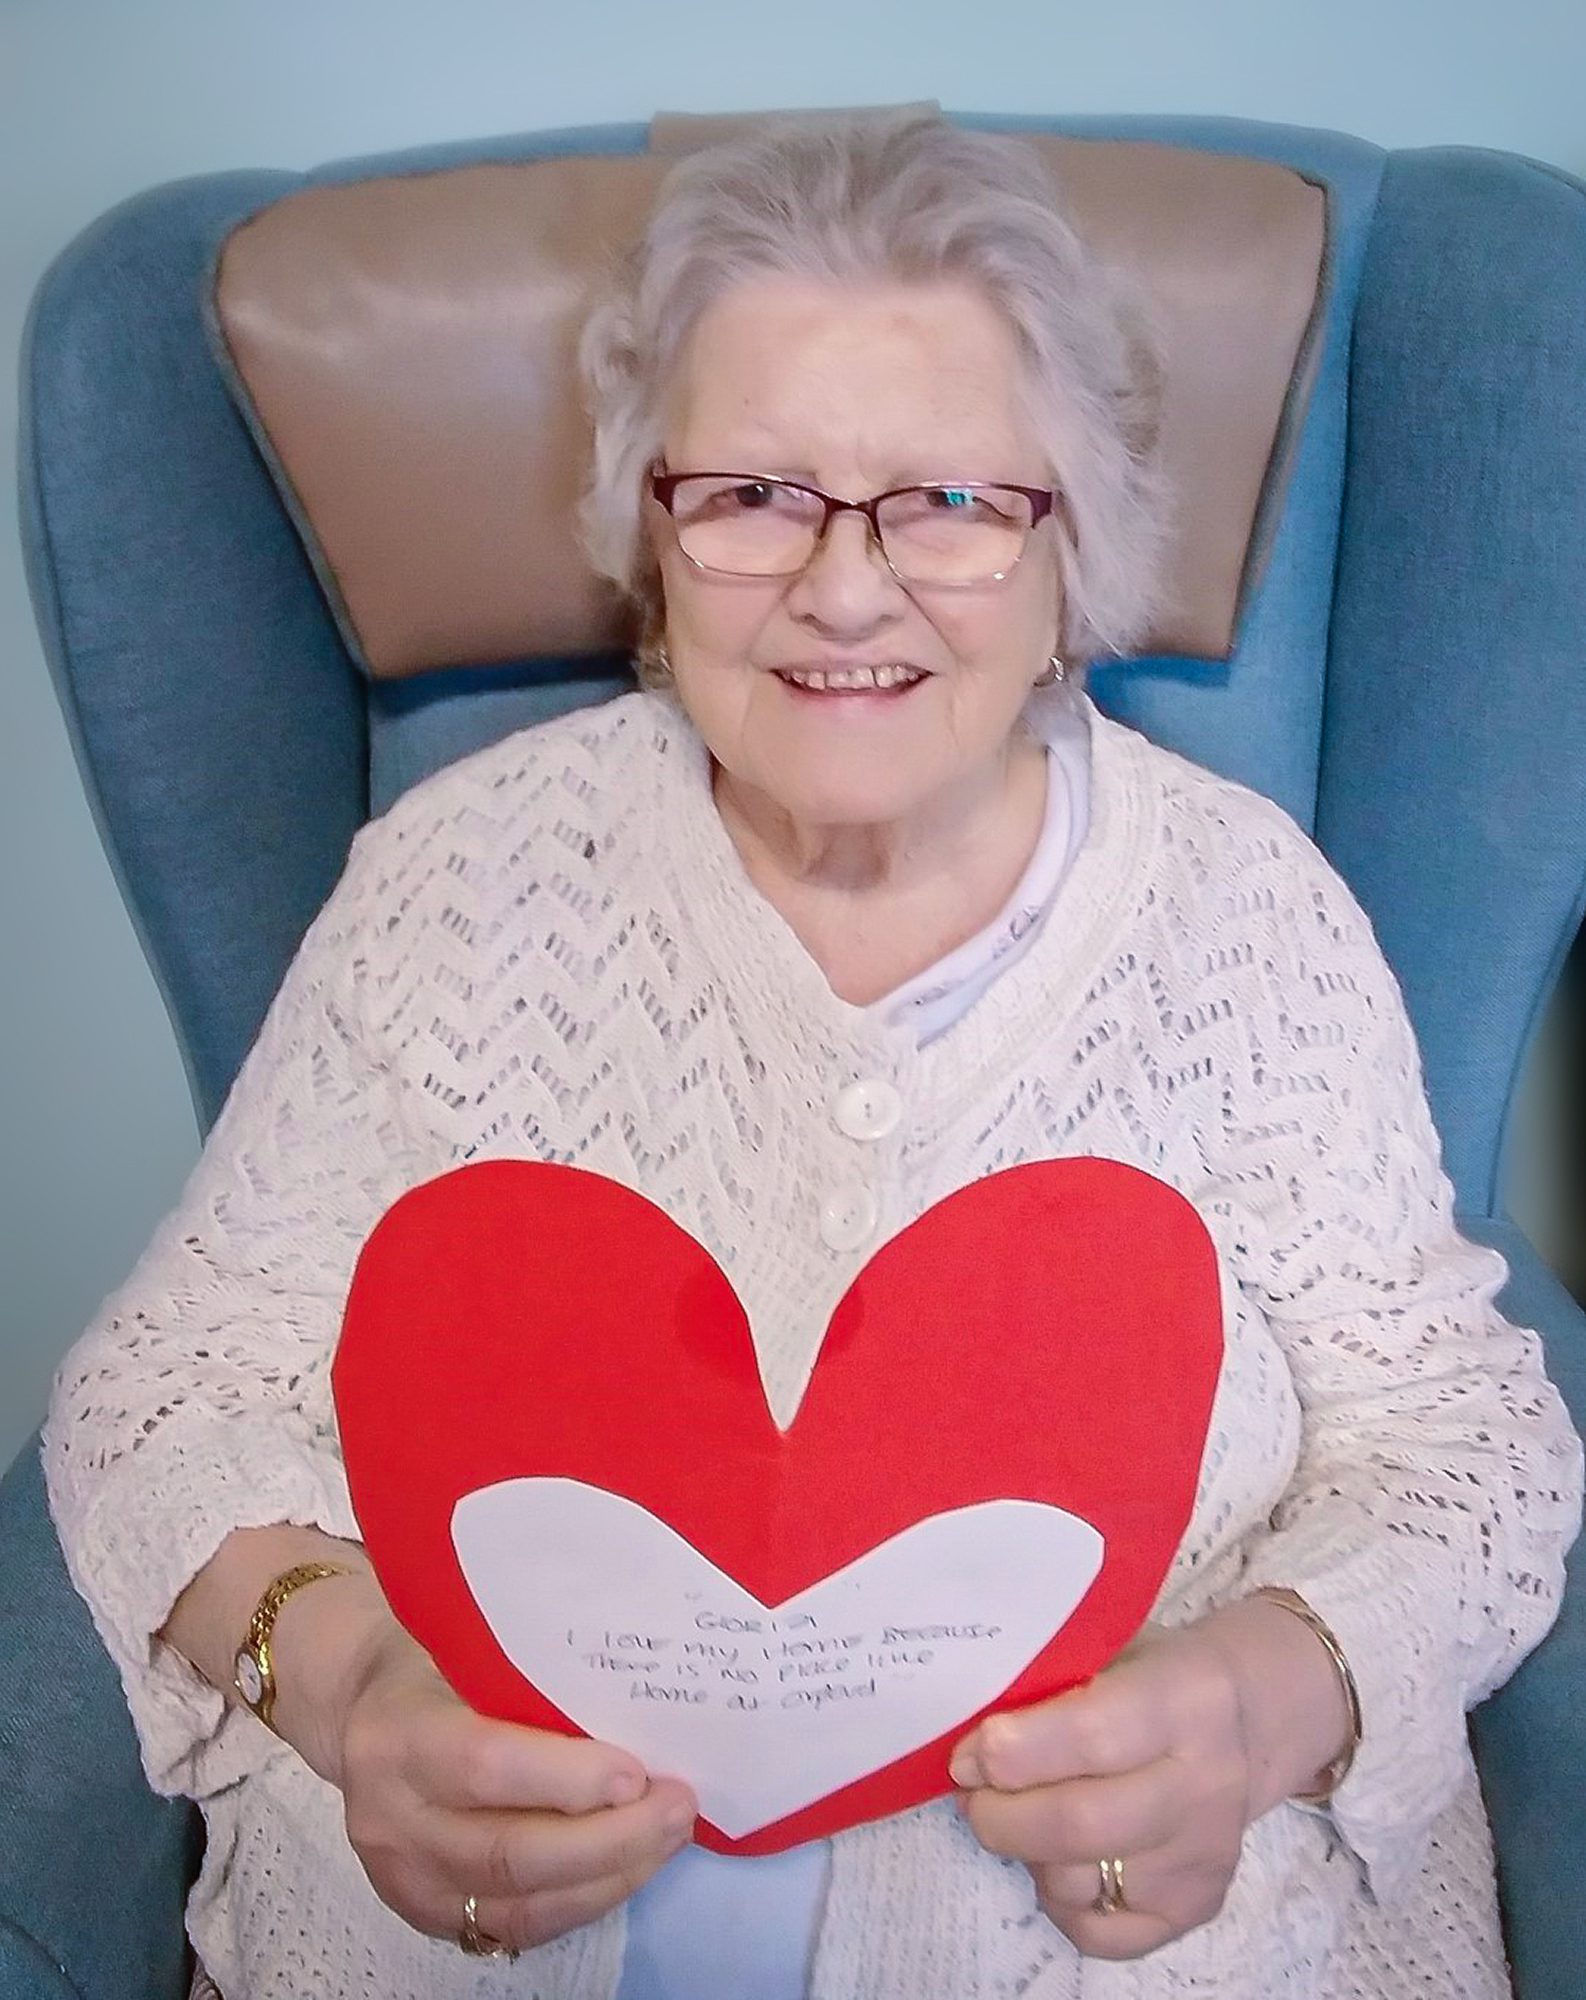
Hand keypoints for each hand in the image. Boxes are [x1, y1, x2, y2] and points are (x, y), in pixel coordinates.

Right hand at [322, 1607, 695, 1952]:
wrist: (361, 1716)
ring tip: (670, 1836)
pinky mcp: (429, 1916)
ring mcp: (406, 1881)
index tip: (638, 1773)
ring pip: (523, 1904)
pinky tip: (629, 1866)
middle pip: (512, 1853)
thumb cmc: (431, 1666)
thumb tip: (636, 1697)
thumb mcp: (462, 1648)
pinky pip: (519, 1927)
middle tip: (678, 1806)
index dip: (568, 1779)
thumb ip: (525, 1677)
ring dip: (611, 1876)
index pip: (487, 1767)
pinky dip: (585, 1900)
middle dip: (612, 1839)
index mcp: (398, 1740)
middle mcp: (393, 1822)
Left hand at [949, 1597, 1351, 1961]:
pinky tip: (1059, 1858)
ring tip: (1022, 1813)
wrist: (1245, 1717)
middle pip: (1081, 1825)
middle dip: (1002, 1815)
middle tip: (973, 1794)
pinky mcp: (1197, 1906)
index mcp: (1187, 1698)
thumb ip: (1050, 1686)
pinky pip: (1100, 1933)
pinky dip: (1058, 1901)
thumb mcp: (1112, 1648)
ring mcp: (1205, 1854)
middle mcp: (1208, 1783)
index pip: (1091, 1736)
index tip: (967, 1754)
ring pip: (1080, 1883)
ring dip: (1026, 1853)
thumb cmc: (1153, 1671)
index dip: (1013, 1752)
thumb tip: (968, 1743)